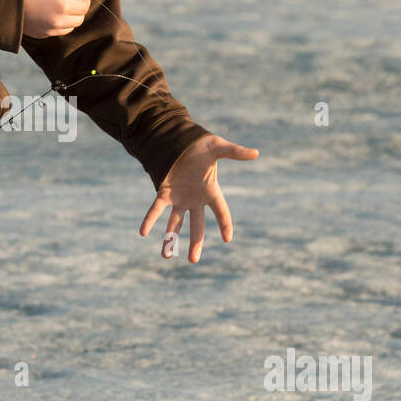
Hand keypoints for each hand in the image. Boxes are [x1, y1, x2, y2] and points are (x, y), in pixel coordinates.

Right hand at [23, 0, 90, 37]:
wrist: (8, 1)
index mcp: (63, 4)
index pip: (85, 6)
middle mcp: (59, 20)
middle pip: (80, 19)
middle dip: (79, 9)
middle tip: (73, 1)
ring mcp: (51, 29)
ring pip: (71, 27)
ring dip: (70, 18)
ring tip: (61, 8)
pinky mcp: (44, 34)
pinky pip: (59, 31)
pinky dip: (61, 24)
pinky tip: (52, 15)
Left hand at [139, 133, 258, 263]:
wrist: (179, 140)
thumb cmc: (201, 145)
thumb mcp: (218, 147)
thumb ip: (235, 152)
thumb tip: (256, 153)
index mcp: (211, 191)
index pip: (221, 212)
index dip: (225, 224)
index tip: (228, 239)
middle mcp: (195, 199)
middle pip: (197, 226)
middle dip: (195, 243)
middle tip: (193, 260)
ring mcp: (179, 199)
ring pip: (175, 223)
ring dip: (170, 239)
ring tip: (166, 256)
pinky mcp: (164, 193)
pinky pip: (156, 209)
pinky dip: (150, 220)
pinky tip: (143, 232)